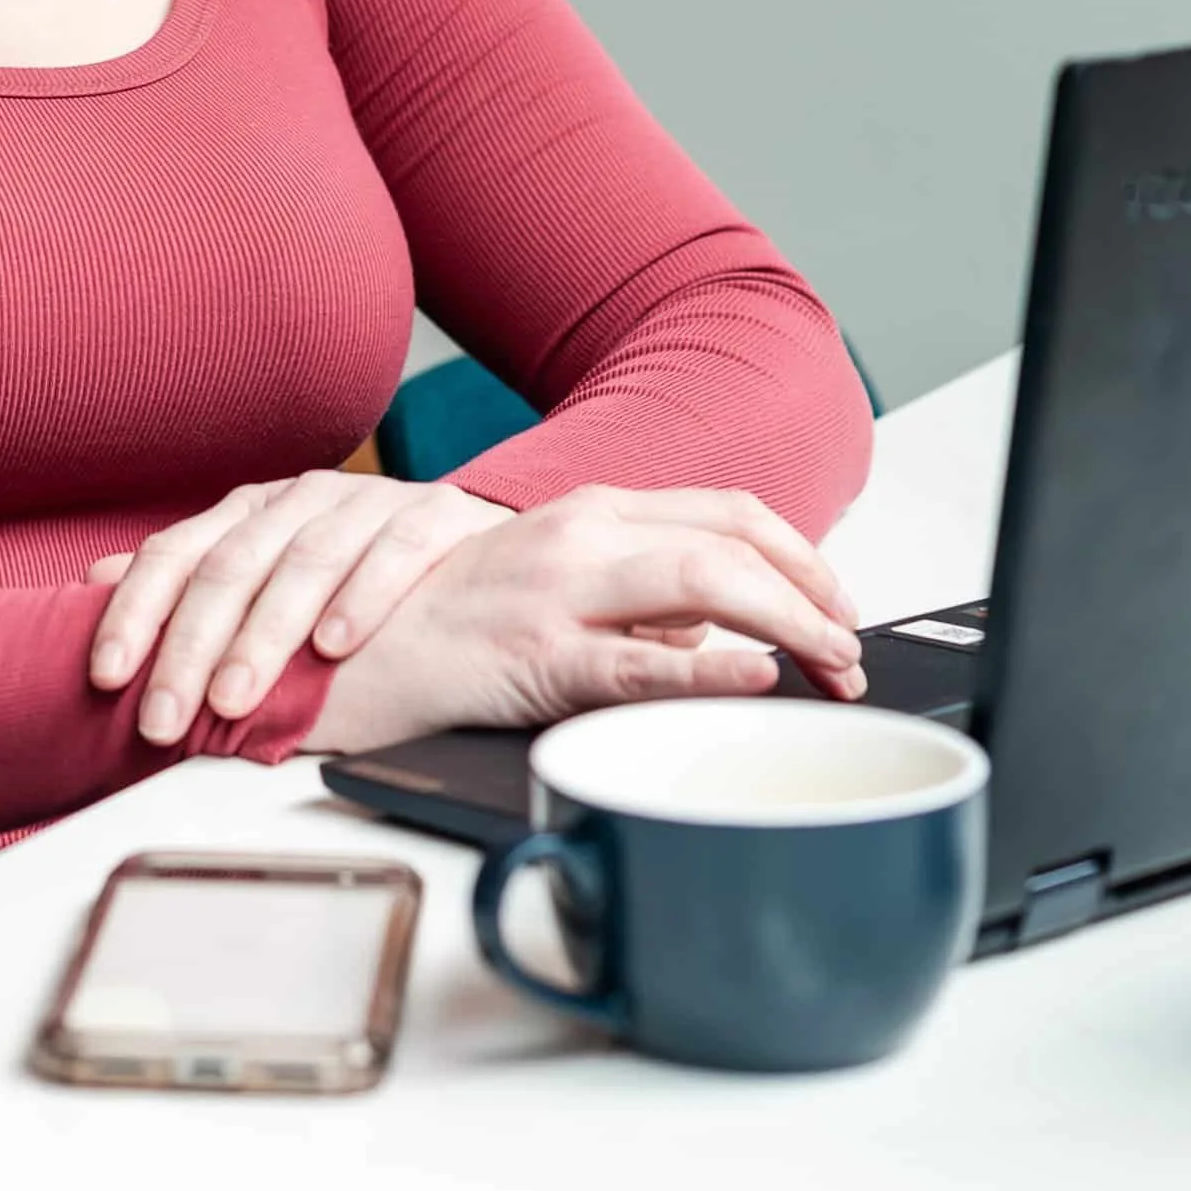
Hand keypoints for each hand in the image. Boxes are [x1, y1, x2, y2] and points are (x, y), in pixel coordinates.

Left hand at [84, 471, 514, 743]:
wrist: (488, 563)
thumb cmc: (360, 582)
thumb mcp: (265, 578)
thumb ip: (190, 582)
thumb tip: (96, 583)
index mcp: (252, 512)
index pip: (177, 554)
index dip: (135, 615)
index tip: (107, 677)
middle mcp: (302, 499)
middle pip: (232, 567)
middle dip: (190, 647)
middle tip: (165, 717)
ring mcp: (370, 503)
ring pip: (305, 561)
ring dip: (264, 635)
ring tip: (235, 696)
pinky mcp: (435, 516)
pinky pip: (395, 551)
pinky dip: (362, 597)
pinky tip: (336, 645)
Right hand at [310, 485, 866, 756]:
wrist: (338, 643)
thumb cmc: (442, 620)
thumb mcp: (548, 586)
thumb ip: (628, 600)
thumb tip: (708, 632)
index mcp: (592, 511)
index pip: (728, 511)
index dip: (801, 555)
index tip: (838, 606)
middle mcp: (583, 531)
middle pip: (734, 539)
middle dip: (815, 595)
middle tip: (852, 655)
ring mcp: (560, 587)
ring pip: (706, 582)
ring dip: (791, 625)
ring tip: (832, 671)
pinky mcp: (535, 652)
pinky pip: (639, 658)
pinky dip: (711, 666)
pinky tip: (755, 679)